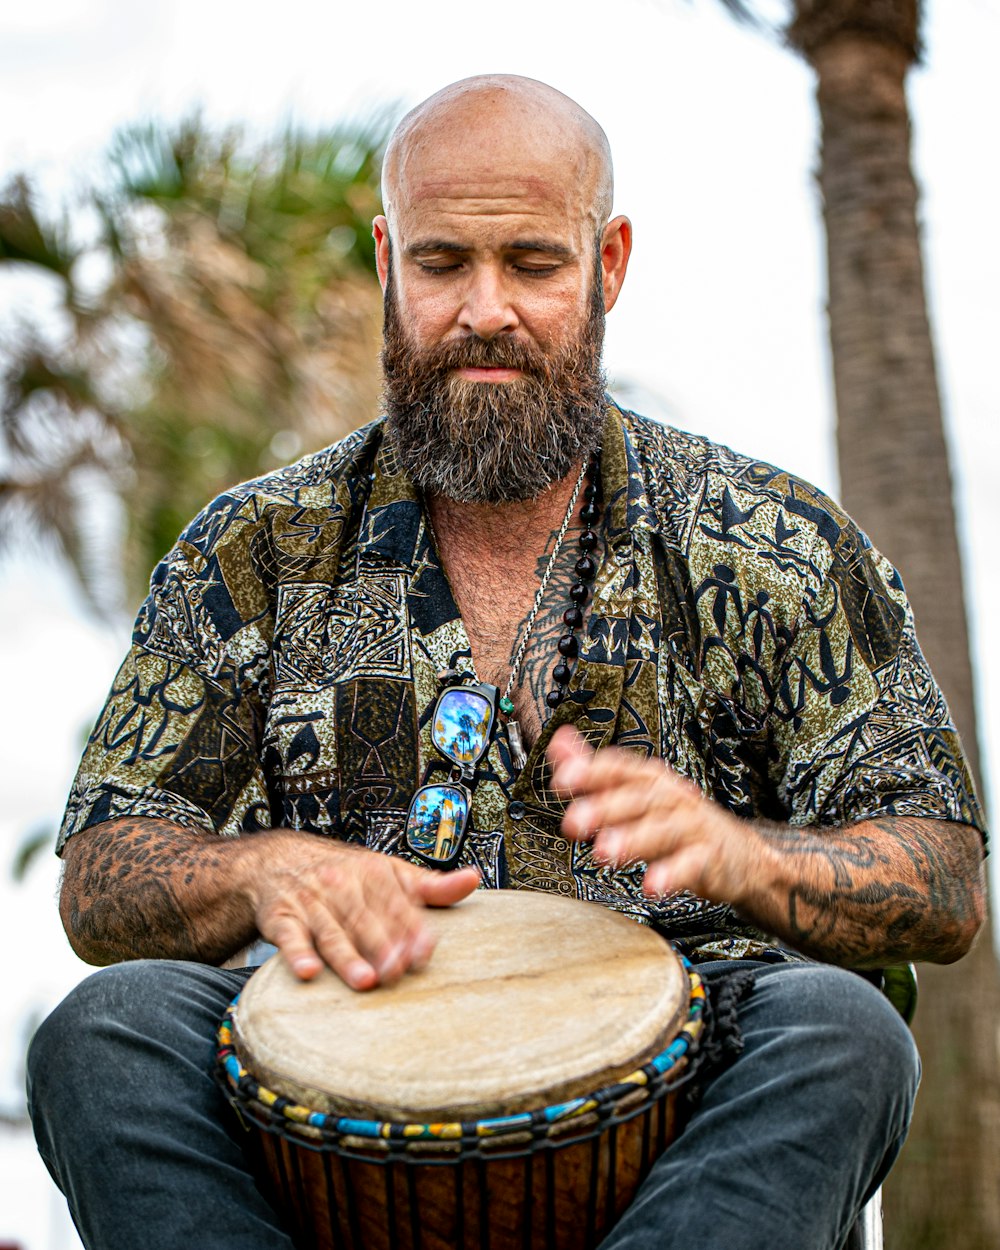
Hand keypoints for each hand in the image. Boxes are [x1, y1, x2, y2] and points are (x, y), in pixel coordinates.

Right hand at [244, 833, 479, 989]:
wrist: (281, 861)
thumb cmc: (347, 874)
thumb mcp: (390, 873)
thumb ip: (430, 886)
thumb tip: (473, 880)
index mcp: (373, 874)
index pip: (396, 903)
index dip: (411, 928)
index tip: (425, 952)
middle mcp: (342, 885)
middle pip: (365, 920)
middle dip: (382, 947)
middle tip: (398, 972)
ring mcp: (311, 902)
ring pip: (331, 932)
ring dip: (347, 956)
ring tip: (365, 980)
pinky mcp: (282, 918)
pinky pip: (289, 936)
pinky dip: (297, 954)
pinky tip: (309, 972)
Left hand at [547, 725, 754, 903]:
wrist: (738, 852)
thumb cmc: (676, 818)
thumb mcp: (636, 792)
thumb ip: (594, 770)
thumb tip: (558, 742)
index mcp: (649, 779)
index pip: (619, 768)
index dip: (591, 771)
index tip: (562, 778)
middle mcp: (671, 796)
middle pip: (637, 798)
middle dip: (604, 808)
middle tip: (573, 822)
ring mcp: (692, 826)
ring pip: (662, 829)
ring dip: (633, 840)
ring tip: (604, 852)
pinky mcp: (709, 858)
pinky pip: (691, 865)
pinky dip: (672, 874)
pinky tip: (653, 886)